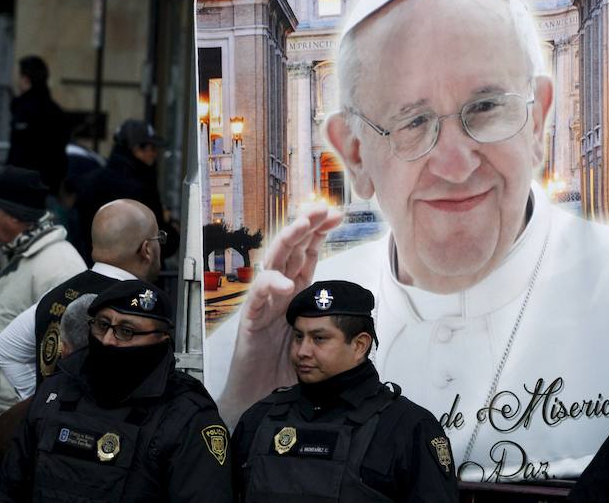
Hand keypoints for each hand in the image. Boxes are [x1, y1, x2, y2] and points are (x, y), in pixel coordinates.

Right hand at [219, 204, 342, 426]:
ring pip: (272, 264)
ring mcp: (264, 305)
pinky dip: (269, 286)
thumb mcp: (319, 340)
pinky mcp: (250, 322)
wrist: (261, 400)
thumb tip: (357, 304)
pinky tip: (283, 283)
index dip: (319, 234)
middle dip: (306, 227)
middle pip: (291, 251)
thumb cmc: (289, 372)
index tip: (337, 215)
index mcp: (297, 293)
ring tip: (302, 227)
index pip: (308, 255)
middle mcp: (279, 293)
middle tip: (321, 209)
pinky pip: (257, 298)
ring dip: (287, 242)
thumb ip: (330, 319)